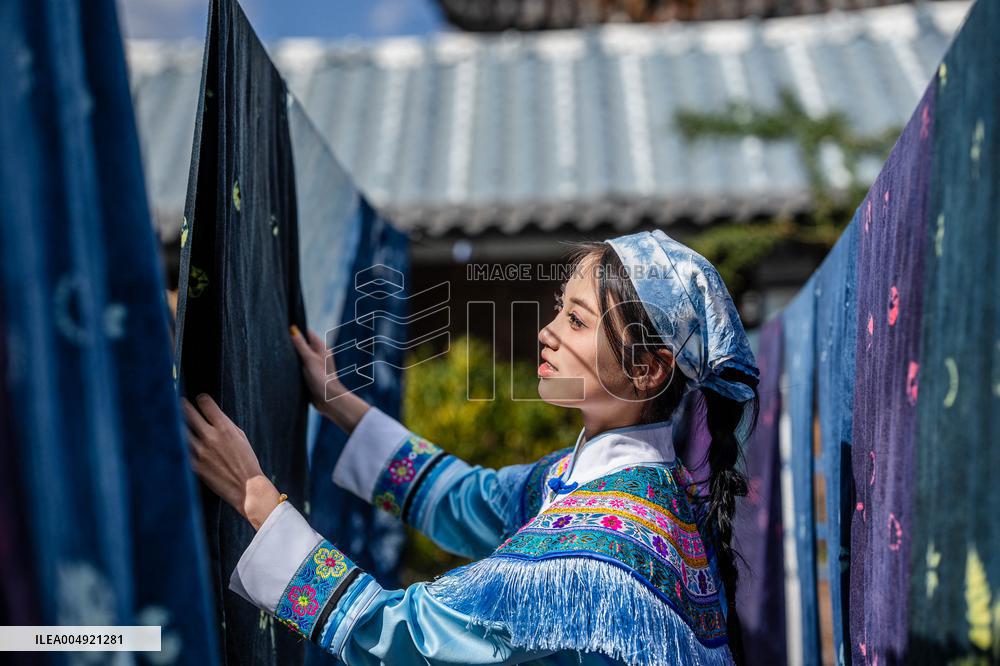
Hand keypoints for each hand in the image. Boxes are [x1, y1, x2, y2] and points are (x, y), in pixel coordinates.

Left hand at [182, 394, 280, 530]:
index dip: (202, 399)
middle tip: (178, 402)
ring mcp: (200, 451)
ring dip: (176, 423)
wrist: (246, 487)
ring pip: (180, 431)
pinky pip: (180, 451)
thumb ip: (225, 425)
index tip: (199, 399)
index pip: (206, 404)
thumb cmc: (246, 461)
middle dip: (183, 406)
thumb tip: (211, 415)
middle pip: (189, 414)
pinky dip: (176, 444)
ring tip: (171, 420)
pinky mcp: (194, 465)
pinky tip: (172, 441)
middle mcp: (211, 437)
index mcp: (225, 428)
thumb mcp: (240, 437)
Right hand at [288, 325, 345, 411]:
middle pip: (302, 343)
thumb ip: (301, 345)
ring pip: (299, 355)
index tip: (283, 329)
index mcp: (320, 346)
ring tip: (280, 354)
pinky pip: (299, 366)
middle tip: (278, 342)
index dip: (295, 330)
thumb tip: (293, 329)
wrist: (328, 399)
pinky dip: (293, 366)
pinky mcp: (310, 373)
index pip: (306, 332)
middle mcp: (318, 353)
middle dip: (291, 343)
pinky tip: (286, 367)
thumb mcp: (309, 359)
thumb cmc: (322, 378)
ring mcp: (314, 363)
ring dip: (292, 356)